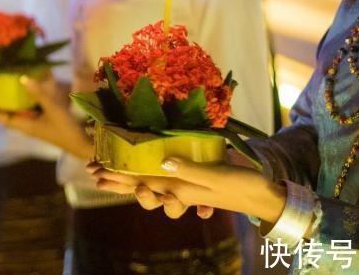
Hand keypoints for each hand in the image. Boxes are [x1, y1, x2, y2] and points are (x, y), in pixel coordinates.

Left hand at [0, 75, 93, 159]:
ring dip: (5, 96)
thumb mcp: (53, 110)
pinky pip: (27, 105)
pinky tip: (22, 83)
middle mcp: (23, 122)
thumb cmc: (66, 130)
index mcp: (22, 124)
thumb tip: (22, 77)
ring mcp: (32, 120)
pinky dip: (22, 95)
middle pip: (2, 110)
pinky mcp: (41, 117)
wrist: (83, 144)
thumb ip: (39, 93)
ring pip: (14, 106)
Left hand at [89, 157, 286, 222]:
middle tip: (92, 171)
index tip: (94, 171)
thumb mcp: (214, 177)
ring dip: (131, 176)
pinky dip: (153, 172)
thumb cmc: (241, 186)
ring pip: (151, 182)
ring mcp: (185, 185)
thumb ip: (188, 170)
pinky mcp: (195, 180)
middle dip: (115, 178)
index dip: (116, 176)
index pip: (139, 182)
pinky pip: (167, 178)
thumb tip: (160, 162)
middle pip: (139, 184)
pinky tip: (145, 169)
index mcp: (178, 188)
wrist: (266, 196)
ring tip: (111, 170)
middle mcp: (177, 188)